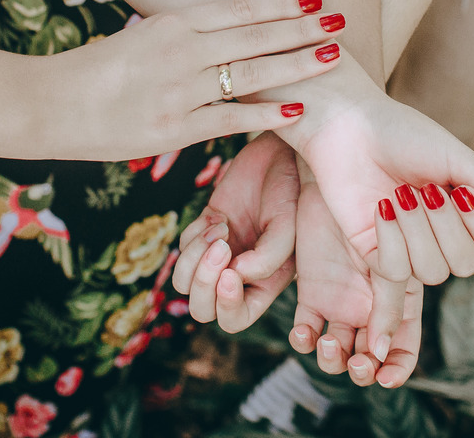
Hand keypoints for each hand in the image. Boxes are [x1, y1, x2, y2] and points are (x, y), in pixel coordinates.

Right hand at [63, 0, 345, 159]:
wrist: (50, 106)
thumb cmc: (95, 74)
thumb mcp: (141, 41)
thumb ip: (182, 38)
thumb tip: (223, 34)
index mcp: (172, 24)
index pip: (239, 10)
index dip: (280, 4)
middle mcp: (181, 51)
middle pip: (254, 37)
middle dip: (301, 29)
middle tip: (338, 21)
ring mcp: (179, 91)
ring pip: (252, 75)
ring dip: (296, 65)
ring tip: (330, 57)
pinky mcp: (174, 129)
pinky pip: (231, 119)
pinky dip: (266, 115)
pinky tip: (296, 110)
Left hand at [172, 132, 298, 331]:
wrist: (278, 155)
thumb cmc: (291, 193)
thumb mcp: (289, 227)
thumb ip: (267, 259)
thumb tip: (235, 276)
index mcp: (264, 285)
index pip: (235, 319)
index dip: (227, 305)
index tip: (230, 273)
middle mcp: (239, 275)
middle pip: (203, 309)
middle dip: (204, 283)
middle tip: (221, 247)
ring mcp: (218, 254)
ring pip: (184, 282)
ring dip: (194, 257)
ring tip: (219, 229)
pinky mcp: (203, 231)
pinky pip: (181, 248)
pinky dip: (193, 234)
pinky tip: (218, 216)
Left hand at [289, 74, 473, 271]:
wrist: (351, 124)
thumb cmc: (405, 135)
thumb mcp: (459, 159)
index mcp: (465, 215)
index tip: (463, 188)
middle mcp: (439, 236)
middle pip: (465, 265)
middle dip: (448, 225)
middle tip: (427, 189)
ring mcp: (406, 246)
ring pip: (432, 272)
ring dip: (419, 230)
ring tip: (401, 193)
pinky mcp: (372, 251)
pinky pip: (395, 270)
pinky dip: (393, 238)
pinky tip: (383, 206)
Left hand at [290, 182, 422, 387]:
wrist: (347, 149)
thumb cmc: (392, 182)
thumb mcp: (405, 236)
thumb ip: (404, 285)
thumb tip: (387, 347)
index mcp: (406, 296)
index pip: (406, 349)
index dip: (397, 369)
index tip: (384, 375)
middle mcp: (373, 302)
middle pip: (371, 359)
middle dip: (363, 370)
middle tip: (358, 359)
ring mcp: (340, 296)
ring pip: (336, 351)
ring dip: (332, 361)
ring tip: (328, 344)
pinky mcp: (310, 286)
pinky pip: (305, 328)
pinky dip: (303, 339)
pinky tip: (304, 331)